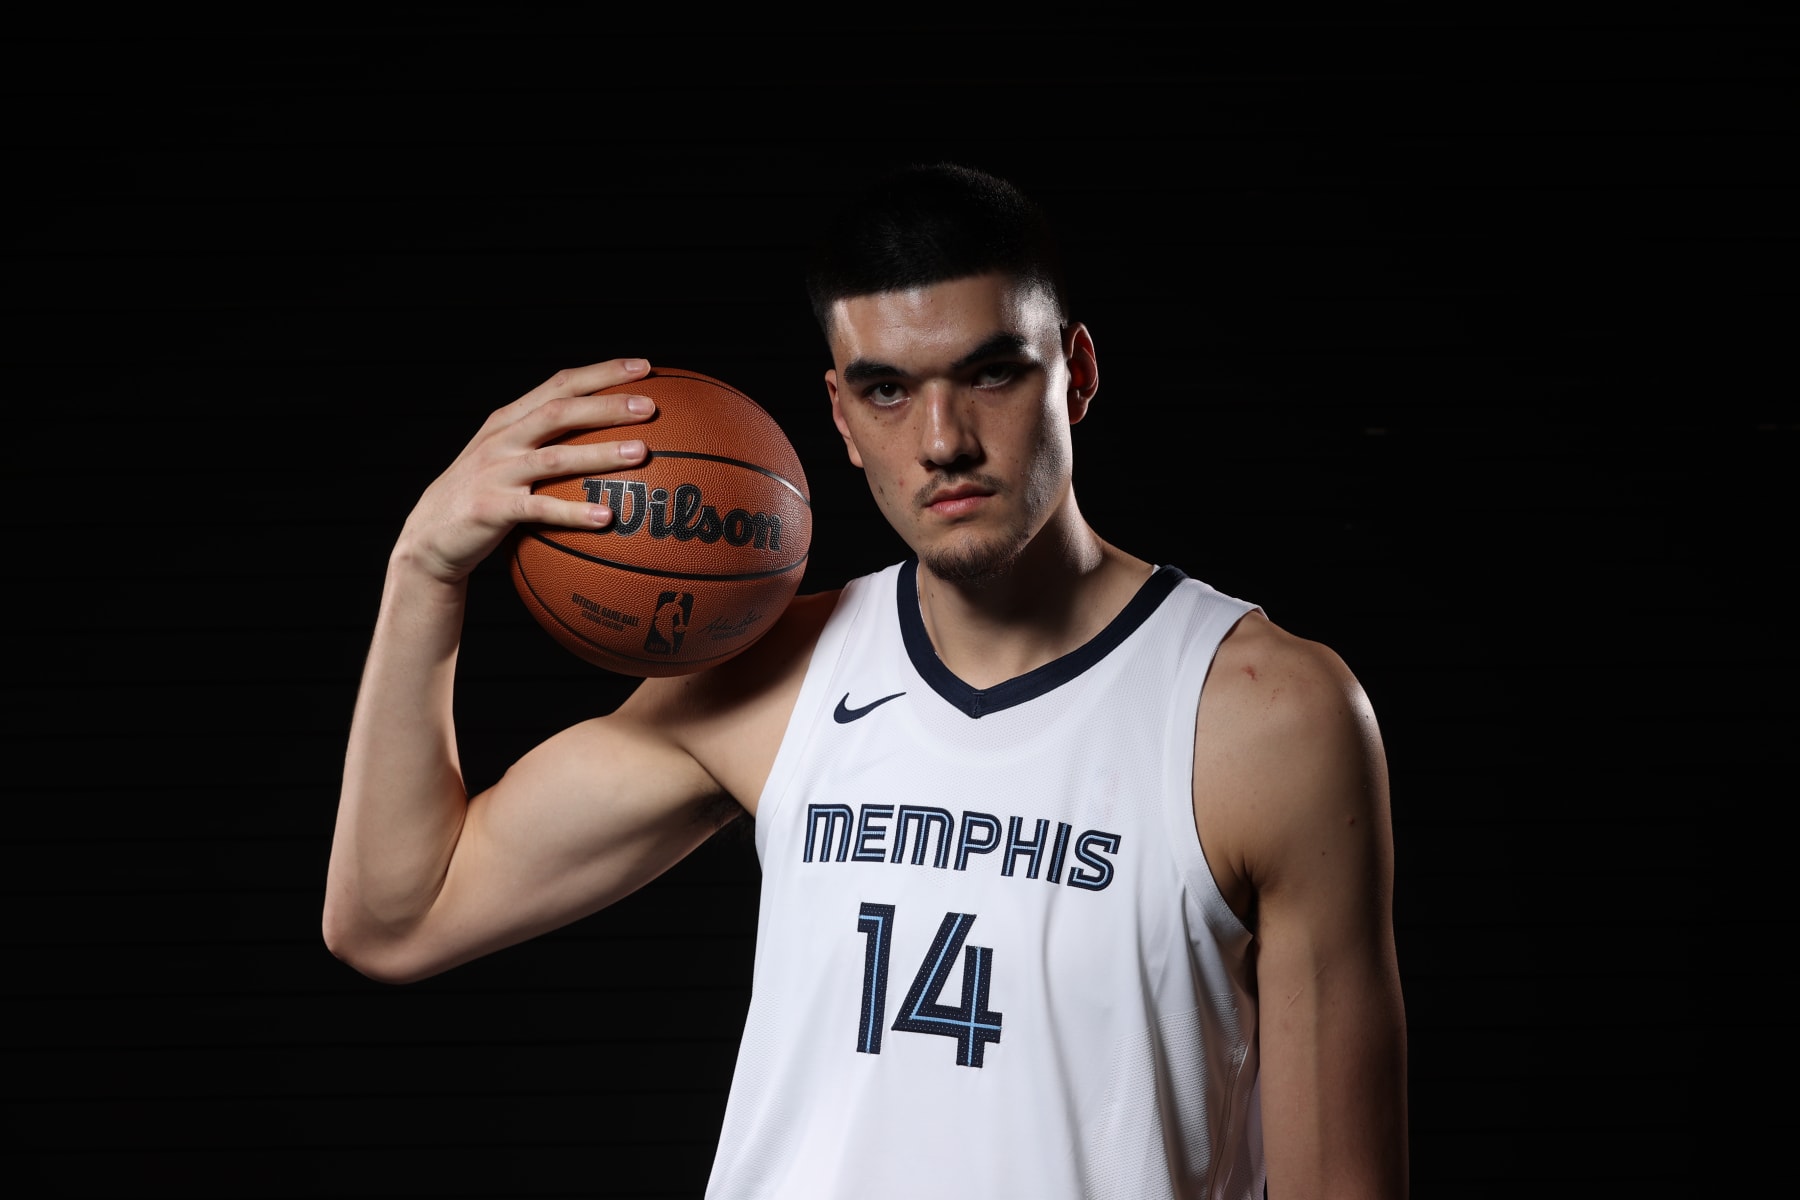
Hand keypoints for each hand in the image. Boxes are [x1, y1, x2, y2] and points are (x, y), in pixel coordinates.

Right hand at [395, 359, 656, 583]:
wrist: (430, 537)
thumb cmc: (484, 497)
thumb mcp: (508, 459)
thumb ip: (547, 442)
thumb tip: (612, 438)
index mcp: (510, 420)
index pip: (560, 384)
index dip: (602, 373)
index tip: (645, 368)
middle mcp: (502, 439)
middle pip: (560, 411)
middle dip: (607, 404)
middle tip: (650, 405)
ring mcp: (495, 472)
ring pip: (554, 457)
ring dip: (600, 454)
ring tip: (641, 453)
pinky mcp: (492, 508)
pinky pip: (539, 510)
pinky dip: (574, 512)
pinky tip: (607, 518)